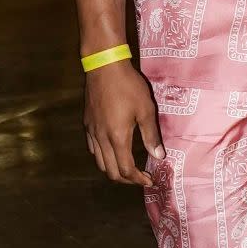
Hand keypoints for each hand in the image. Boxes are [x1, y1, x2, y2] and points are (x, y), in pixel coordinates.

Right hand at [83, 63, 163, 185]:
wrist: (104, 66)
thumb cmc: (128, 86)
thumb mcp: (146, 109)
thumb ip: (151, 135)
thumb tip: (159, 156)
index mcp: (117, 138)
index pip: (126, 170)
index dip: (138, 180)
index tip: (150, 180)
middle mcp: (101, 139)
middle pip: (111, 171)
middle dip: (127, 180)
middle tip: (140, 177)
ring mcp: (91, 131)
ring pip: (99, 162)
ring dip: (114, 170)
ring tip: (128, 167)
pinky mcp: (87, 123)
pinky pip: (93, 148)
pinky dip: (103, 157)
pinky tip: (113, 151)